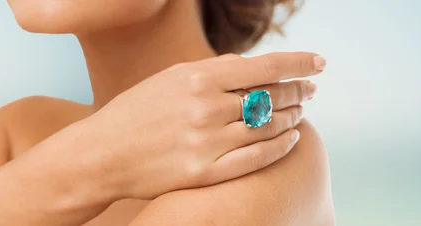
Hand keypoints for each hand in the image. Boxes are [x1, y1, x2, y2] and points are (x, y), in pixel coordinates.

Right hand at [76, 52, 324, 199]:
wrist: (101, 155)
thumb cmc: (137, 112)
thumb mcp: (170, 78)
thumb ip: (212, 70)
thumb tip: (251, 66)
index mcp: (198, 78)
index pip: (264, 67)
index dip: (299, 64)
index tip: (319, 63)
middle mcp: (206, 108)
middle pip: (271, 97)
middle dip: (299, 91)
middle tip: (311, 90)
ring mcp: (207, 142)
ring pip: (268, 127)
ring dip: (292, 118)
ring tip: (301, 112)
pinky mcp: (205, 172)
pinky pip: (257, 158)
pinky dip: (280, 146)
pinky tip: (292, 138)